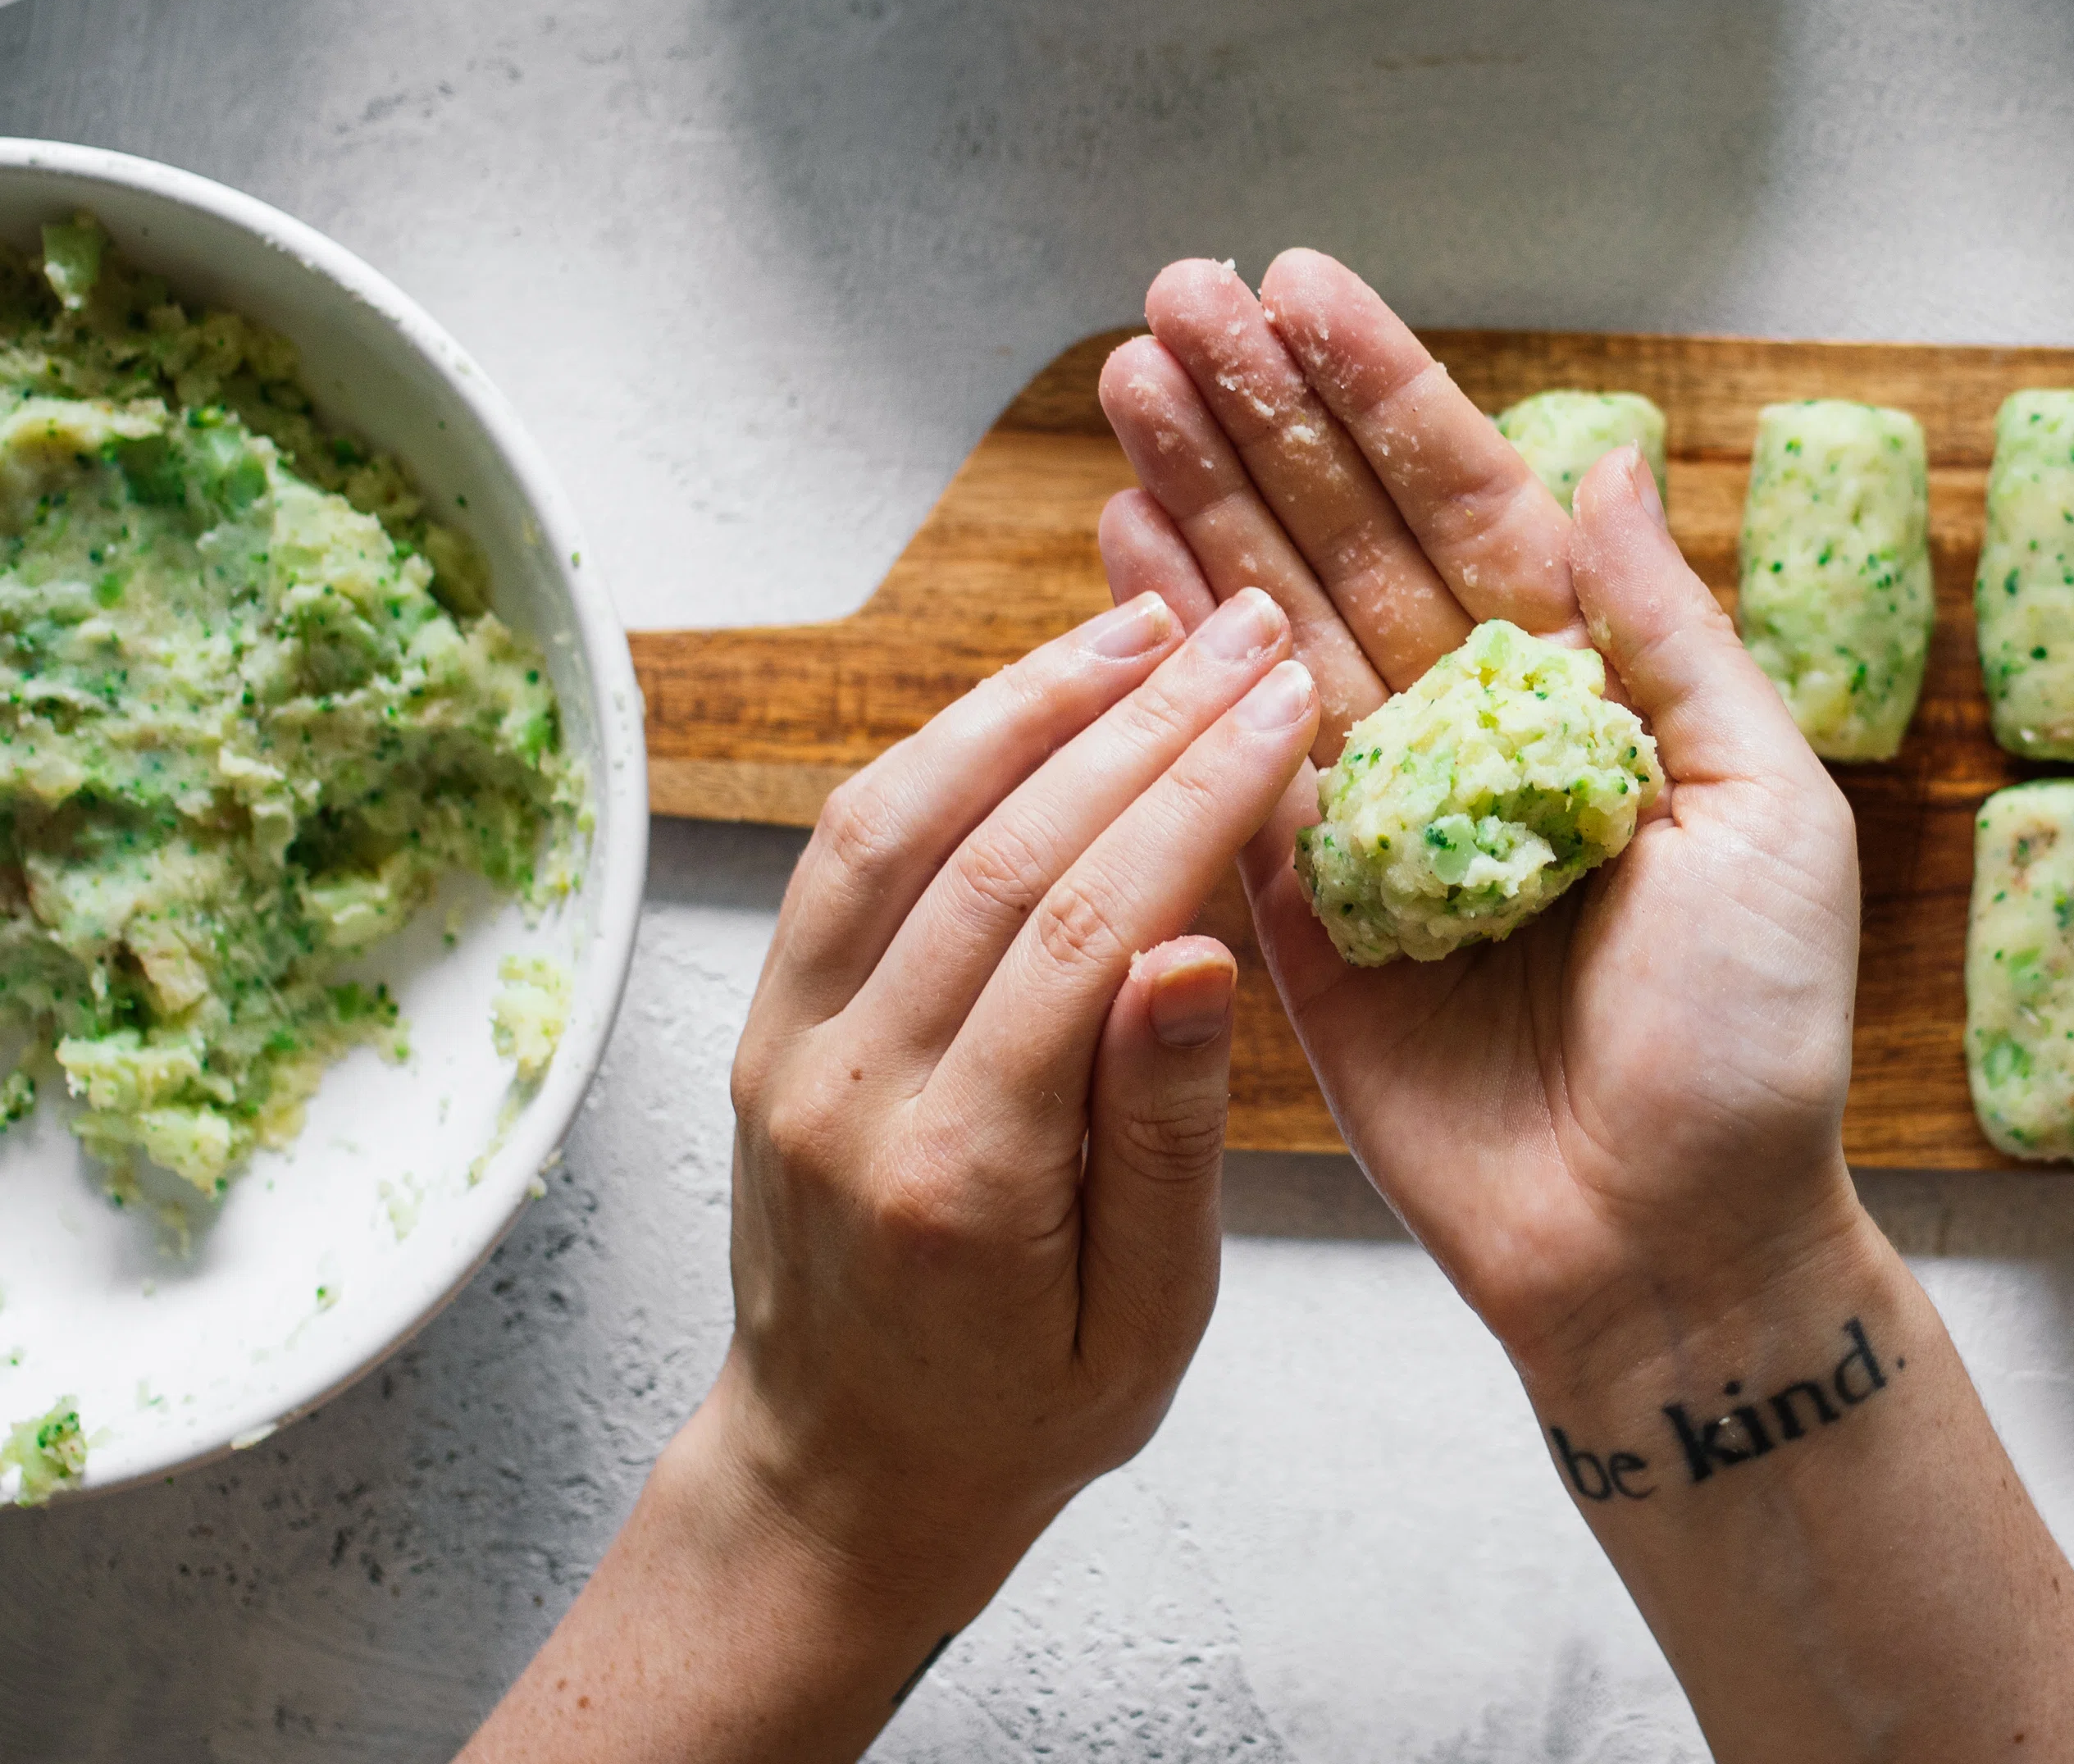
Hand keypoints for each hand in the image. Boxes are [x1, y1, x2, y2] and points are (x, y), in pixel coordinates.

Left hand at [713, 584, 1317, 1609]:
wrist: (847, 1470)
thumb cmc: (1027, 1408)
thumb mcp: (1149, 1314)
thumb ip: (1167, 1133)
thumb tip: (1196, 951)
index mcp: (960, 1174)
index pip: (1088, 930)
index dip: (1196, 796)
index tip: (1285, 703)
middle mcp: (848, 1091)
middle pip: (1001, 850)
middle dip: (1139, 717)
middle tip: (1245, 628)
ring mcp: (788, 1044)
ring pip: (899, 818)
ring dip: (1028, 701)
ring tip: (1144, 622)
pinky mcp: (769, 1015)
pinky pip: (847, 848)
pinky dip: (942, 749)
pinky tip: (1033, 695)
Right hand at [1096, 252, 1874, 1384]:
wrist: (1671, 1243)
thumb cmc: (1752, 1037)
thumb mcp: (1764, 810)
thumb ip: (1667, 637)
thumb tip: (1611, 463)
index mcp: (1586, 694)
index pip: (1468, 506)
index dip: (1384, 397)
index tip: (1303, 286)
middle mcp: (1472, 733)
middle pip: (1346, 539)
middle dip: (1261, 417)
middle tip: (1172, 296)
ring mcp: (1378, 817)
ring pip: (1269, 625)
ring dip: (1197, 501)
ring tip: (1123, 380)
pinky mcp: (1301, 914)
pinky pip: (1220, 767)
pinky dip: (1164, 659)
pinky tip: (1116, 545)